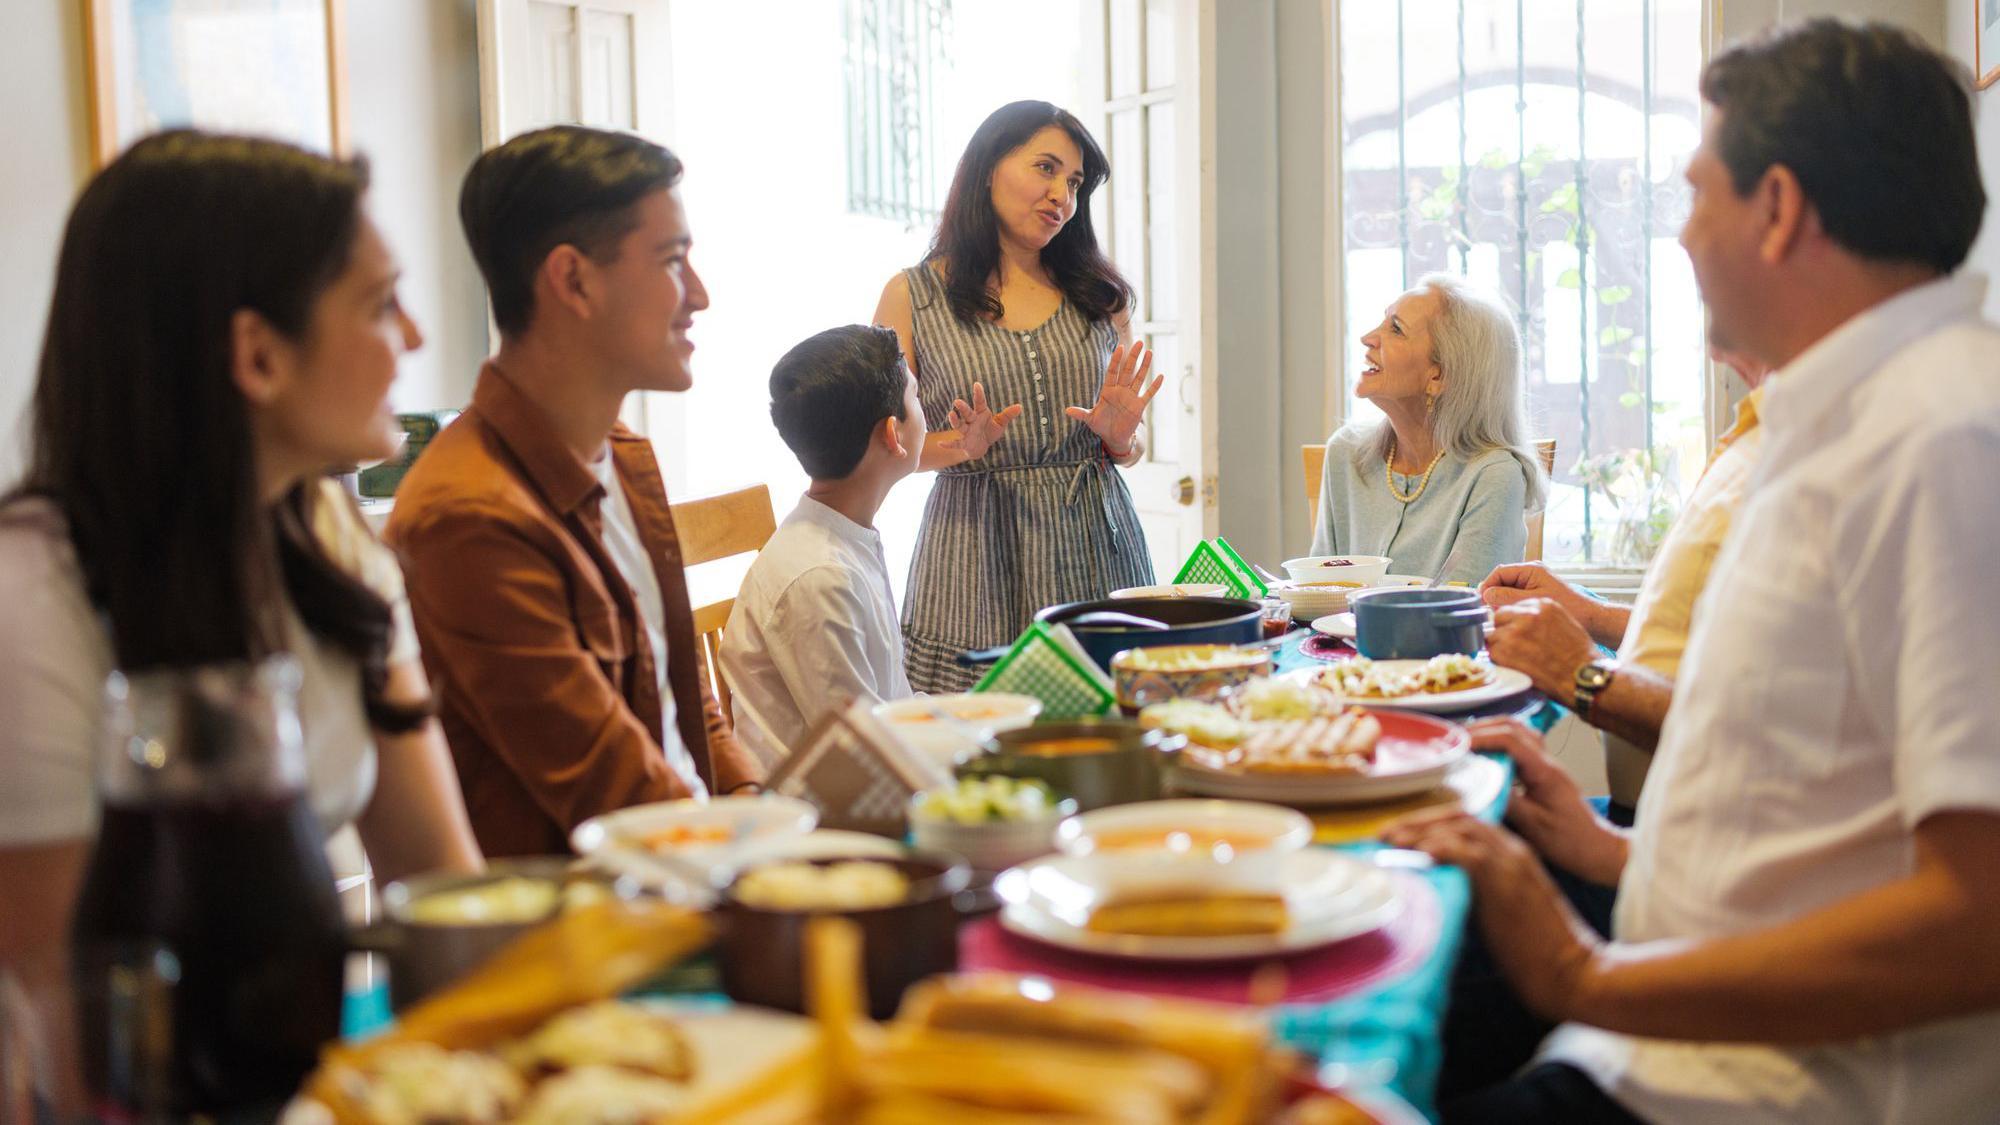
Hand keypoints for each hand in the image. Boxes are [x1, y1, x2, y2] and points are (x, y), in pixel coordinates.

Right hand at [942, 382, 1023, 460]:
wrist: (980, 447)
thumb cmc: (989, 431)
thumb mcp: (1000, 424)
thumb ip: (1008, 415)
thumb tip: (1020, 406)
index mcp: (981, 414)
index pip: (980, 402)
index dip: (978, 394)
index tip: (977, 384)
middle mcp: (972, 421)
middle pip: (967, 413)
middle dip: (963, 408)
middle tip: (957, 401)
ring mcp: (966, 432)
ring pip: (960, 426)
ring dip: (954, 421)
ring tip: (950, 415)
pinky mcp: (963, 443)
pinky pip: (955, 444)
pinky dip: (948, 444)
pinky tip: (941, 444)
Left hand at [1065, 341, 1163, 453]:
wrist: (1113, 437)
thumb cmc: (1101, 426)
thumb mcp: (1090, 419)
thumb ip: (1081, 413)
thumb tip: (1067, 410)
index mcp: (1108, 391)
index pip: (1112, 372)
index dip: (1116, 360)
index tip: (1120, 348)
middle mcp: (1121, 391)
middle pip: (1128, 370)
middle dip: (1133, 357)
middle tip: (1139, 342)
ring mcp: (1131, 397)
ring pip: (1139, 378)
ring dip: (1145, 366)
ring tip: (1150, 352)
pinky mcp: (1139, 406)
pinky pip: (1148, 394)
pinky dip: (1154, 386)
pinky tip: (1161, 376)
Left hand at [1382, 808, 1603, 1020]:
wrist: (1577, 972)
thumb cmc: (1539, 952)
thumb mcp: (1505, 910)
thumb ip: (1478, 891)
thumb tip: (1439, 887)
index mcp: (1515, 854)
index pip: (1467, 821)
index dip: (1430, 823)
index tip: (1399, 834)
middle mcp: (1513, 851)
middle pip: (1459, 817)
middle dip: (1418, 821)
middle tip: (1385, 833)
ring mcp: (1512, 864)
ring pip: (1460, 829)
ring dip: (1420, 832)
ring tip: (1390, 842)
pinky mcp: (1508, 883)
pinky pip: (1468, 854)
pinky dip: (1439, 849)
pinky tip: (1417, 855)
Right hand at [1468, 717, 1627, 883]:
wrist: (1598, 851)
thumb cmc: (1571, 843)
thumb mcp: (1534, 827)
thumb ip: (1506, 803)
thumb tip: (1478, 786)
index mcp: (1545, 772)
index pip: (1510, 740)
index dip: (1481, 737)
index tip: (1457, 744)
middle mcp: (1547, 763)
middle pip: (1514, 727)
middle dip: (1482, 727)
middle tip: (1455, 738)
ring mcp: (1547, 767)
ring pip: (1518, 734)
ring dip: (1491, 732)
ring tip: (1466, 743)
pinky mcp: (1544, 775)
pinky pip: (1521, 748)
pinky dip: (1500, 745)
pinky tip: (1486, 758)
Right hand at [1480, 562, 1599, 623]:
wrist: (1590, 618)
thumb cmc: (1567, 608)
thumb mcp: (1532, 602)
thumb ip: (1507, 597)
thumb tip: (1486, 595)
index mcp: (1531, 569)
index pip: (1499, 572)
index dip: (1487, 585)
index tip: (1480, 601)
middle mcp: (1531, 573)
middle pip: (1502, 580)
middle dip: (1493, 594)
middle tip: (1489, 611)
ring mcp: (1534, 582)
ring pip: (1508, 589)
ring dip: (1502, 601)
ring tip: (1500, 615)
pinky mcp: (1537, 592)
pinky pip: (1516, 596)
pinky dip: (1511, 605)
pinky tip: (1512, 616)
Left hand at [1486, 598, 1596, 699]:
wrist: (1582, 675)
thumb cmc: (1578, 654)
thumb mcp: (1563, 621)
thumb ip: (1540, 617)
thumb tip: (1520, 621)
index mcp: (1542, 604)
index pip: (1514, 607)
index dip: (1514, 622)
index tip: (1517, 632)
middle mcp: (1526, 614)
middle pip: (1500, 617)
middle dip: (1504, 631)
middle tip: (1514, 646)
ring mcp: (1514, 631)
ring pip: (1493, 635)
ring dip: (1501, 646)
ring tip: (1518, 658)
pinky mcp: (1504, 650)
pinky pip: (1491, 652)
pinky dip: (1500, 660)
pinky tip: (1516, 665)